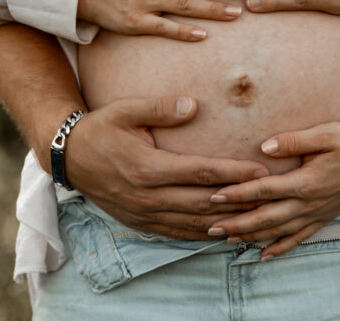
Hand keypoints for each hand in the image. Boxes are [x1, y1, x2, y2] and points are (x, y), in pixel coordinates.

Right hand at [66, 95, 270, 239]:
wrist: (69, 157)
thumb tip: (194, 106)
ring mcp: (144, 213)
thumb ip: (161, 109)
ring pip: (194, 222)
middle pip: (204, 202)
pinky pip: (177, 232)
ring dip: (226, 221)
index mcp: (147, 168)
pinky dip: (202, 233)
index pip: (201, 173)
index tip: (260, 171)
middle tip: (270, 196)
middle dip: (240, 200)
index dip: (233, 173)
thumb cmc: (101, 128)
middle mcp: (148, 195)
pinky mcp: (141, 222)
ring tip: (255, 216)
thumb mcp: (126, 110)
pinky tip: (223, 230)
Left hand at [206, 122, 339, 258]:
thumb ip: (293, 140)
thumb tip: (264, 147)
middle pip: (266, 217)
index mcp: (306, 181)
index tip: (214, 196)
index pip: (264, 190)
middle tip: (211, 228)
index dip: (238, 193)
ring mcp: (317, 212)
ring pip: (279, 230)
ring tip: (228, 239)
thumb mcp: (326, 134)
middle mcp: (309, 202)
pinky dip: (281, 247)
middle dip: (237, 223)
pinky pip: (299, 237)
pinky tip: (265, 254)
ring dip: (252, 236)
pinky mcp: (325, 216)